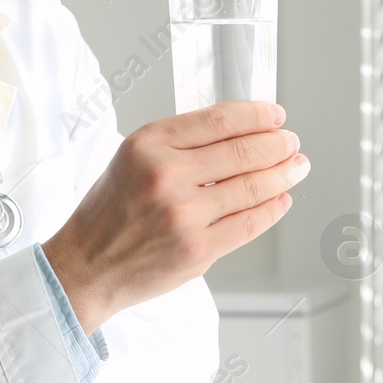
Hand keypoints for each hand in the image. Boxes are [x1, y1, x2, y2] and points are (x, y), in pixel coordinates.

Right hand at [41, 102, 309, 334]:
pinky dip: (272, 209)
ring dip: (283, 175)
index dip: (257, 116)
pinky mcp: (198, 248)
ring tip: (295, 167)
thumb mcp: (133, 158)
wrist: (87, 265)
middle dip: (277, 145)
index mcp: (148, 144)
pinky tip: (280, 200)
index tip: (275, 116)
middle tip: (291, 143)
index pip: (219, 120)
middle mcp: (166, 175)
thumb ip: (180, 143)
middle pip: (243, 152)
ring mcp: (184, 214)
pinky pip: (249, 223)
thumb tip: (240, 133)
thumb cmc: (109, 212)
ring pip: (252, 187)